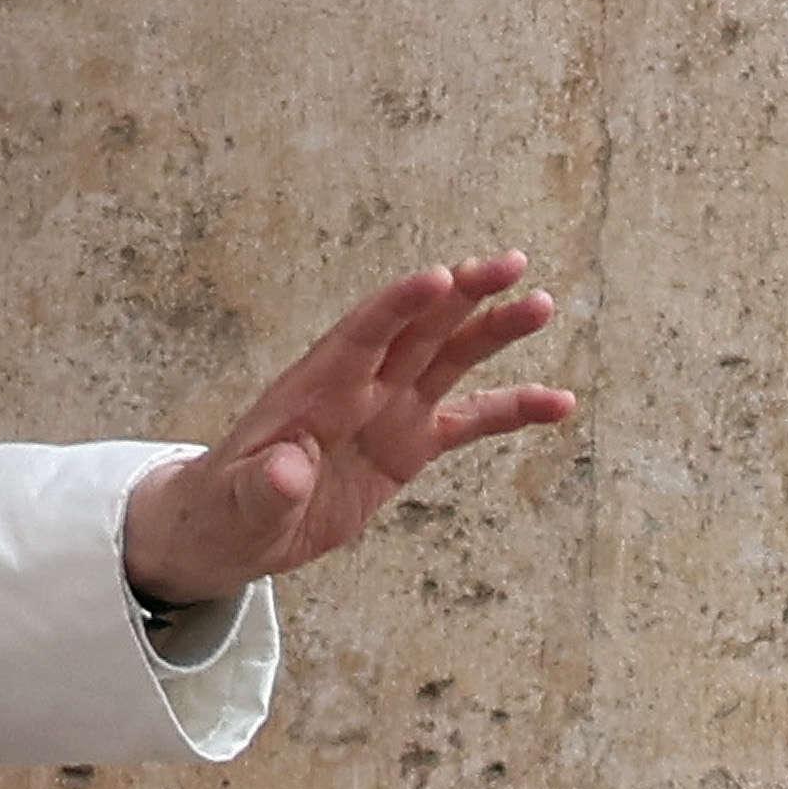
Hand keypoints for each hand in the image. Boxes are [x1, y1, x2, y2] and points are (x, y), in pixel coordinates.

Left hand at [120, 253, 576, 604]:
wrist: (236, 525)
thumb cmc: (228, 507)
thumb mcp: (238, 505)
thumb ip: (264, 486)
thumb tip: (288, 469)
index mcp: (315, 391)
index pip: (361, 337)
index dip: (398, 307)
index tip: (438, 277)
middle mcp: (359, 388)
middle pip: (418, 329)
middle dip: (462, 294)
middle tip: (511, 263)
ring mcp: (389, 411)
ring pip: (450, 359)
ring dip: (494, 332)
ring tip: (541, 306)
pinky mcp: (409, 444)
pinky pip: (470, 420)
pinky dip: (512, 410)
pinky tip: (560, 403)